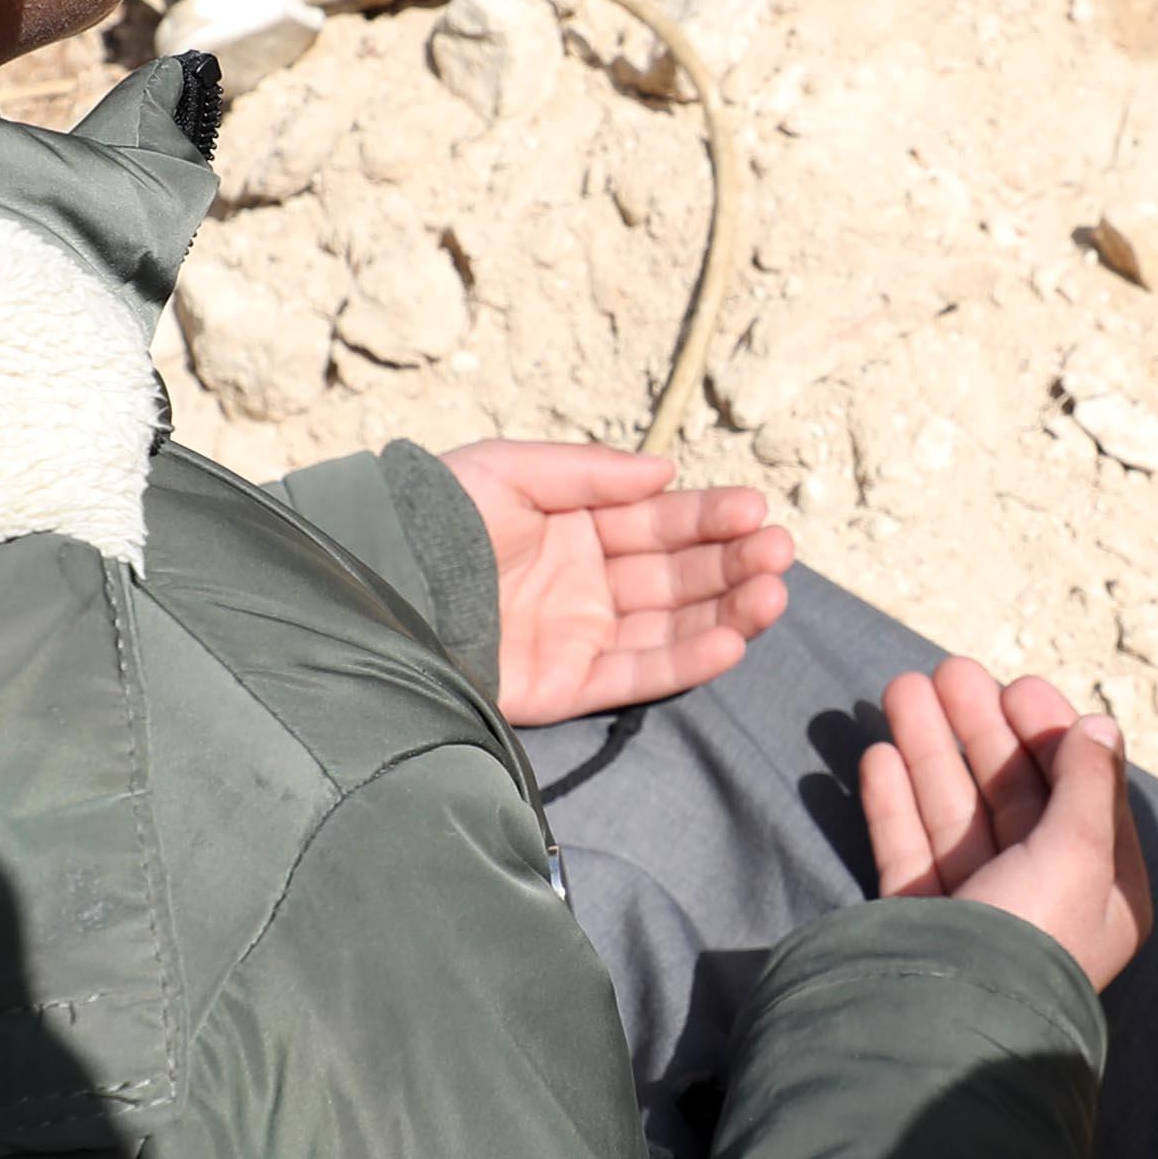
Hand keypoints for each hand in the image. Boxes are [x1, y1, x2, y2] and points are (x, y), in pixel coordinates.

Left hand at [445, 439, 793, 725]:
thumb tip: (665, 473)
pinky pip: (639, 676)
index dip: (710, 517)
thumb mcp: (508, 471)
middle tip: (780, 553)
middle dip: (733, 563)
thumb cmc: (433, 519)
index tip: (756, 511)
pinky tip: (731, 640)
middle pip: (678, 574)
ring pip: (672, 625)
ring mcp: (580, 635)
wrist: (378, 588)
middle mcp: (587, 582)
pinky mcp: (566, 687)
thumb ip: (588, 473)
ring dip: (728, 611)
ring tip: (773, 595)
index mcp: (576, 526)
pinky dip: (687, 661)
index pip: (659, 522)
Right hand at [856, 657, 1149, 990]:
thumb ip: (1087, 784)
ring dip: (929, 749)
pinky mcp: (922, 921)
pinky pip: (910, 849)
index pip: (1078, 794)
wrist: (952, 1024)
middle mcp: (1043, 898)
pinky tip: (879, 754)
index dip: (1048, 735)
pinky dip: (895, 801)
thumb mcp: (1080, 855)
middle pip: (1010, 795)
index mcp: (1100, 891)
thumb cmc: (1033, 938)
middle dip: (977, 730)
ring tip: (899, 689)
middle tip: (944, 671)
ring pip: (954, 814)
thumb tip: (1100, 726)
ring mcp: (978, 910)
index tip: (1015, 688)